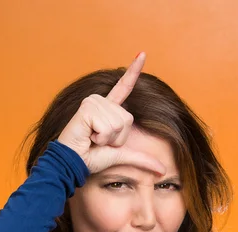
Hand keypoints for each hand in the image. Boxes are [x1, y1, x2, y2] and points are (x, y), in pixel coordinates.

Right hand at [57, 52, 165, 175]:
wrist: (73, 164)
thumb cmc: (92, 158)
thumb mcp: (121, 156)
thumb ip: (142, 159)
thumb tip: (163, 171)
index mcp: (108, 109)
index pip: (124, 87)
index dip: (133, 72)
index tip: (143, 54)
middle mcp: (100, 101)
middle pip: (127, 119)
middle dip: (117, 138)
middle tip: (98, 141)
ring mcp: (93, 102)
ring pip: (119, 123)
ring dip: (108, 138)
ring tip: (92, 139)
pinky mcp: (87, 108)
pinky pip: (108, 126)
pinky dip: (101, 137)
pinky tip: (88, 136)